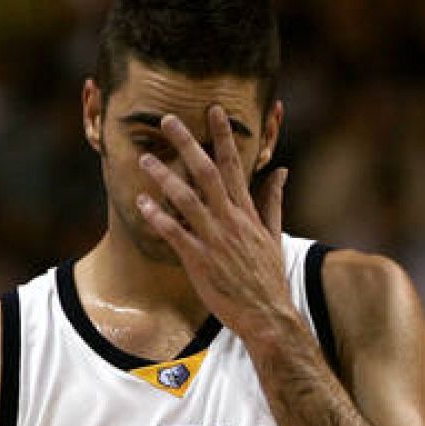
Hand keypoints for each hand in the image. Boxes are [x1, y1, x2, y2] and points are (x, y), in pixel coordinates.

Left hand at [135, 106, 293, 344]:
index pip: (234, 165)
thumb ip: (273, 201)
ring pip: (186, 199)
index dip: (223, 136)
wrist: (268, 314)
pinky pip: (174, 234)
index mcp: (247, 212)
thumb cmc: (268, 277)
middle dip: (187, 143)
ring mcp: (215, 239)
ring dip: (164, 177)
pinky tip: (142, 204)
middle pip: (206, 172)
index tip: (213, 111)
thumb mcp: (275, 235)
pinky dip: (158, 217)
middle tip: (168, 120)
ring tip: (145, 159)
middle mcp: (231, 219)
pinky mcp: (200, 260)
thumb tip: (282, 171)